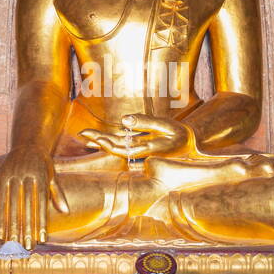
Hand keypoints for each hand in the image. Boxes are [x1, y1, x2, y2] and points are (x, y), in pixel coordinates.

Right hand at [0, 146, 68, 247]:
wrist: (27, 143)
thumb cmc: (42, 163)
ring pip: (11, 206)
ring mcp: (12, 176)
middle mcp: (25, 176)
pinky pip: (0, 202)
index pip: (41, 204)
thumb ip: (57, 193)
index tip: (42, 239)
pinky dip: (1, 219)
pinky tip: (1, 233)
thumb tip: (65, 211)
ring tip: (14, 244)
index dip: (41, 222)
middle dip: (26, 229)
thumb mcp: (52, 175)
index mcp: (39, 176)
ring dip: (12, 227)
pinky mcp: (0, 178)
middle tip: (28, 247)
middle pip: (26, 208)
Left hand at [80, 113, 196, 160]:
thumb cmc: (179, 135)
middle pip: (116, 148)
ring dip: (101, 140)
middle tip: (83, 133)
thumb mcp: (166, 125)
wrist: (190, 146)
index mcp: (148, 149)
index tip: (97, 138)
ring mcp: (139, 149)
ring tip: (85, 135)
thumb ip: (146, 122)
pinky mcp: (139, 144)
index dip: (110, 145)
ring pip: (117, 145)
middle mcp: (141, 152)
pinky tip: (97, 136)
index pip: (124, 149)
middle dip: (100, 141)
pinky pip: (122, 142)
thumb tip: (124, 120)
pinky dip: (110, 138)